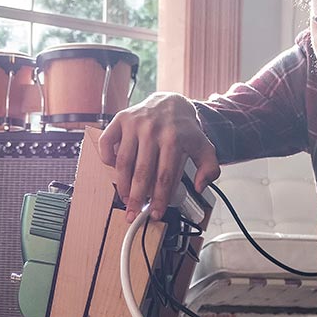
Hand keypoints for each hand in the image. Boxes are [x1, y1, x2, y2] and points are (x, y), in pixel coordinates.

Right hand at [99, 92, 222, 215]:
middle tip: (134, 214)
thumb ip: (209, 169)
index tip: (156, 213)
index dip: (160, 198)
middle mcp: (152, 130)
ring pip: (123, 161)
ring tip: (126, 198)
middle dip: (137, 198)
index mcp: (174, 139)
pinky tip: (114, 169)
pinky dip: (107, 158)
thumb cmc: (184, 130)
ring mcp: (134, 124)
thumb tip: (200, 186)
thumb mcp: (204, 147)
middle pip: (142, 171)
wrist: (172, 102)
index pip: (165, 176)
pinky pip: (107, 142)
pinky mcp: (121, 119)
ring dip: (122, 184)